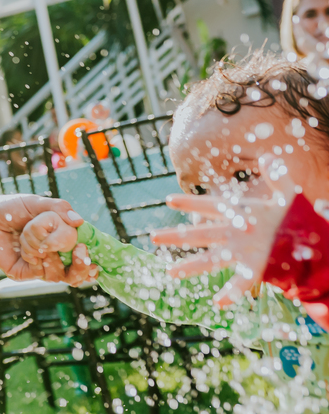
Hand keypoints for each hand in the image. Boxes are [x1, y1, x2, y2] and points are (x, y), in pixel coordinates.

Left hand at [0, 195, 91, 283]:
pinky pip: (42, 274)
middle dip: (81, 265)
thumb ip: (59, 209)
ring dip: (49, 252)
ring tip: (32, 238)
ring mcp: (40, 265)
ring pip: (60, 274)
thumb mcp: (36, 203)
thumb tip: (80, 221)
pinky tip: (26, 249)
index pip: (83, 253)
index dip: (90, 258)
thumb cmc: (9, 208)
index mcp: (59, 237)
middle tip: (79, 250)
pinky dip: (37, 259)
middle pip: (77, 272)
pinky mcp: (25, 273)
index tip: (89, 250)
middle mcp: (53, 254)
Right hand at [151, 154, 292, 307]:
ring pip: (211, 260)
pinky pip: (241, 281)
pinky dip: (231, 292)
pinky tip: (220, 302)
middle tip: (152, 237)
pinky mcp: (256, 268)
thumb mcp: (287, 194)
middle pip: (200, 235)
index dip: (191, 204)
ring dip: (190, 266)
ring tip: (169, 273)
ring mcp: (242, 253)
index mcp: (238, 214)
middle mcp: (234, 234)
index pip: (211, 207)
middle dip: (176, 236)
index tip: (169, 200)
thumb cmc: (293, 216)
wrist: (307, 240)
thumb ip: (278, 177)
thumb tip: (270, 158)